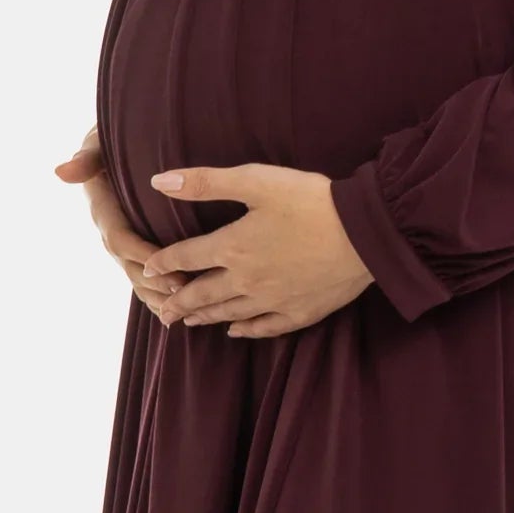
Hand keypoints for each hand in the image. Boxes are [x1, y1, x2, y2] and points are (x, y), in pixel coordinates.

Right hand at [55, 127, 192, 319]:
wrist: (118, 142)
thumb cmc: (113, 137)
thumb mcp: (99, 141)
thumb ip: (87, 157)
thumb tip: (62, 171)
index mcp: (104, 210)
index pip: (121, 240)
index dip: (144, 256)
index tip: (171, 271)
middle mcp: (111, 230)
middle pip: (130, 266)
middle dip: (156, 283)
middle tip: (185, 294)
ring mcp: (124, 241)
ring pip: (137, 277)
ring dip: (157, 295)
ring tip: (183, 311)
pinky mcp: (136, 245)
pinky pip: (144, 275)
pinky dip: (157, 295)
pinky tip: (178, 313)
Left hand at [140, 160, 375, 336]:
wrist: (365, 233)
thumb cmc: (311, 201)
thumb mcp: (256, 180)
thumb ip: (206, 182)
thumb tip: (159, 182)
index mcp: (232, 246)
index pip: (186, 257)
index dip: (164, 262)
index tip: (148, 268)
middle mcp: (246, 280)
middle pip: (202, 294)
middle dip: (178, 302)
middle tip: (161, 312)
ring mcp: (273, 299)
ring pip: (229, 313)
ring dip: (204, 317)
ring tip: (188, 322)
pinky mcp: (300, 311)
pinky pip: (264, 327)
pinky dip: (245, 330)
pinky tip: (236, 332)